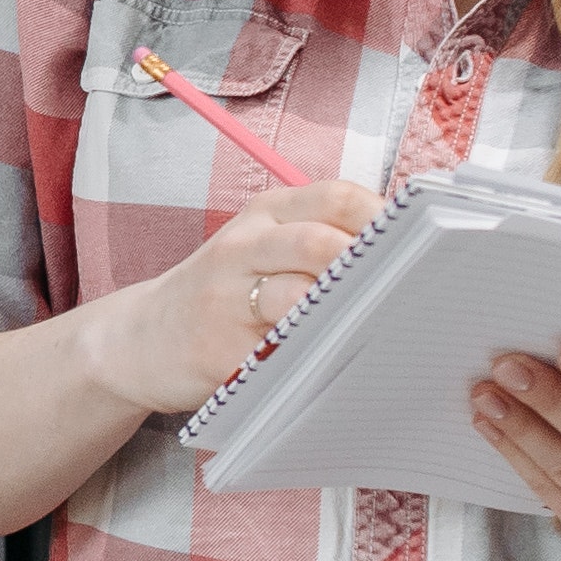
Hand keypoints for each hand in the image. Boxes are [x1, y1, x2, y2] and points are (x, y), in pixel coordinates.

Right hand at [79, 178, 383, 418]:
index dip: (383, 218)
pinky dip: (318, 358)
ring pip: (301, 299)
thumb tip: (406, 253)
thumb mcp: (259, 246)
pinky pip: (282, 353)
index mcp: (264, 214)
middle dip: (371, 268)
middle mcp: (243, 248)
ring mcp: (227, 301)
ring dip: (347, 315)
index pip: (335, 196)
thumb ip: (319, 239)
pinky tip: (344, 363)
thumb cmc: (221, 294)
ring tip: (384, 329)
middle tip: (411, 292)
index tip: (420, 244)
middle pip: (321, 244)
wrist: (140, 340)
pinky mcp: (220, 352)